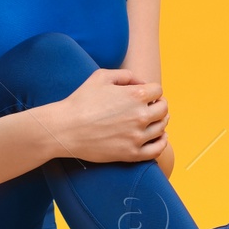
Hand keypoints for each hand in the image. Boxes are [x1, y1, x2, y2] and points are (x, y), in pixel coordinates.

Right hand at [40, 68, 168, 162]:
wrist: (65, 129)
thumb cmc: (80, 101)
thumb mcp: (101, 76)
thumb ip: (125, 75)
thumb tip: (141, 82)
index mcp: (136, 95)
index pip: (158, 91)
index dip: (152, 91)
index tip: (146, 95)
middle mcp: (141, 115)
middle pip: (163, 109)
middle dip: (158, 105)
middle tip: (151, 107)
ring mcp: (137, 136)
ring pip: (162, 128)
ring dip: (160, 122)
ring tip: (153, 121)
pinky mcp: (131, 154)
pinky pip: (157, 150)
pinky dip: (162, 143)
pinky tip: (160, 138)